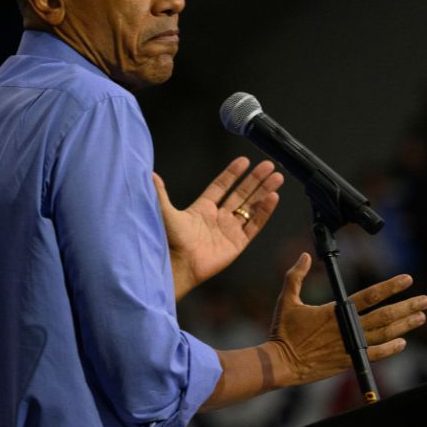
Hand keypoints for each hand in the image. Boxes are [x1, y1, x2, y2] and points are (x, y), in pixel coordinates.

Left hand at [153, 157, 283, 301]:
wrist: (179, 266)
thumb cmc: (170, 241)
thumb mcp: (165, 212)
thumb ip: (161, 193)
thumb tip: (149, 174)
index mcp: (202, 209)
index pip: (221, 186)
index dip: (232, 173)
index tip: (244, 160)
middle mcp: (218, 218)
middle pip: (241, 194)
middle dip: (255, 179)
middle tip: (269, 165)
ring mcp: (229, 230)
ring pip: (251, 207)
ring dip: (264, 192)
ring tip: (277, 177)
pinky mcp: (237, 244)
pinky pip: (254, 224)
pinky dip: (264, 211)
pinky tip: (273, 197)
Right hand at [267, 253, 426, 386]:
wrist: (281, 364)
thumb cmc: (283, 331)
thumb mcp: (286, 299)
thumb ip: (295, 276)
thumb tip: (303, 255)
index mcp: (335, 311)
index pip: (370, 296)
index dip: (390, 287)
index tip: (407, 280)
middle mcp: (348, 327)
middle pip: (385, 315)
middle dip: (407, 306)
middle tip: (425, 300)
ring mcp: (350, 345)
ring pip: (385, 334)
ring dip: (405, 325)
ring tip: (421, 316)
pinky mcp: (348, 361)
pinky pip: (375, 354)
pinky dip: (390, 348)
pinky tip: (403, 342)